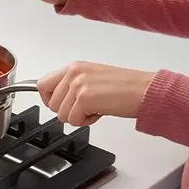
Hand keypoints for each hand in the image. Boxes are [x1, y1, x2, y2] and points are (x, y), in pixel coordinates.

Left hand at [36, 62, 155, 126]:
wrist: (145, 91)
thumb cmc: (125, 87)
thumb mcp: (92, 80)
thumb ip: (72, 86)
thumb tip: (54, 99)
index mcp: (74, 67)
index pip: (42, 85)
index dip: (49, 99)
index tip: (62, 104)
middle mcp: (74, 73)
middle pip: (50, 104)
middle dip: (67, 111)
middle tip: (88, 106)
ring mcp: (78, 85)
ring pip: (61, 115)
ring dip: (78, 117)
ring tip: (97, 107)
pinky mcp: (84, 98)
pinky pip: (73, 120)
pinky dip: (87, 121)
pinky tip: (100, 111)